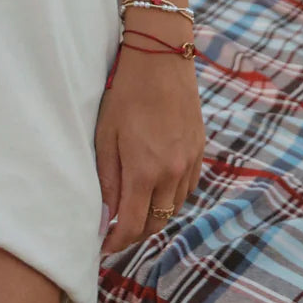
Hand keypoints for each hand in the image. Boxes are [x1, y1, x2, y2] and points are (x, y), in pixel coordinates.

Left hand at [94, 36, 205, 257]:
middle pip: (156, 223)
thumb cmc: (125, 91)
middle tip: (115, 232)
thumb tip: (105, 214)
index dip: (117, 241)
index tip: (103, 245)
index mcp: (145, 170)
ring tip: (133, 211)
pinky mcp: (199, 150)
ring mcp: (189, 162)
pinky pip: (187, 188)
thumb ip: (107, 178)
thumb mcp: (106, 133)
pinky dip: (171, 196)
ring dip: (154, 216)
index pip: (133, 225)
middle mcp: (172, 172)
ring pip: (173, 208)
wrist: (161, 57)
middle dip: (135, 233)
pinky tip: (155, 188)